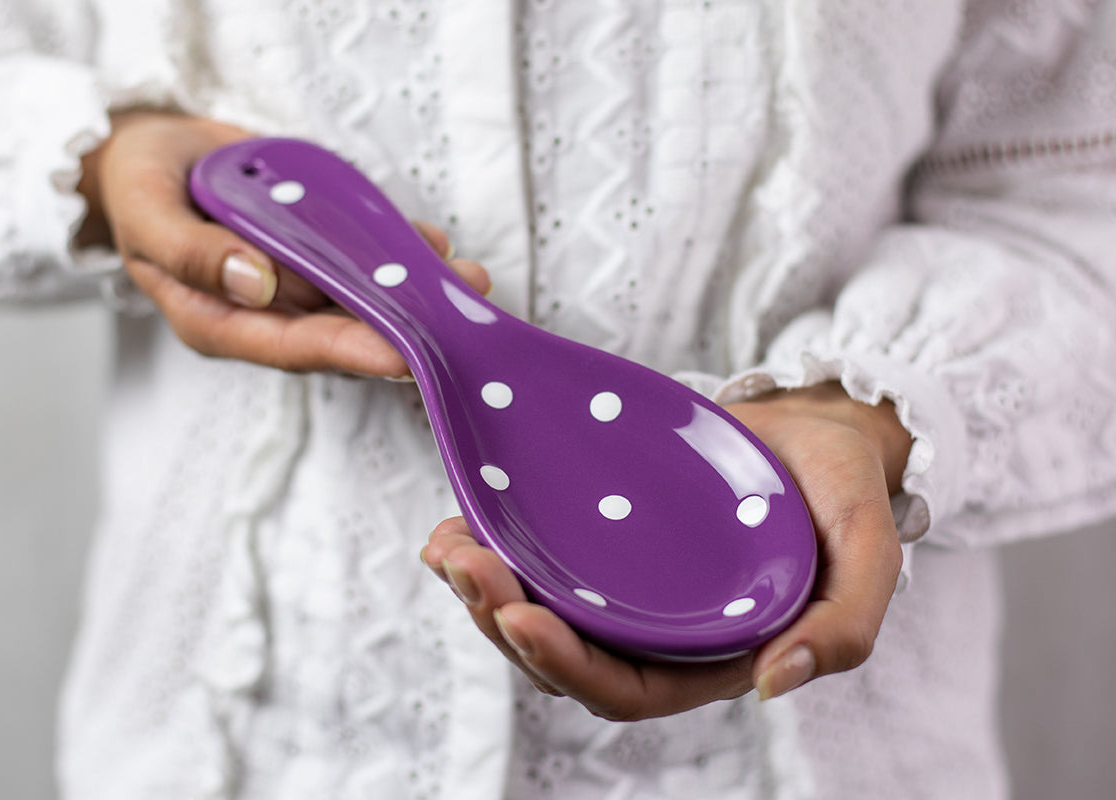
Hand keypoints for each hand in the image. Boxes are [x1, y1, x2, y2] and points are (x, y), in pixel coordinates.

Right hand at [77, 111, 490, 374]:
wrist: (154, 152)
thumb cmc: (142, 186)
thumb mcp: (148, 212)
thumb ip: (191, 253)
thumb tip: (255, 284)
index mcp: (219, 321)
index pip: (292, 346)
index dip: (349, 351)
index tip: (403, 354)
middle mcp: (266, 314)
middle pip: (341, 332)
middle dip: (403, 327)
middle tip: (460, 317)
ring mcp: (294, 286)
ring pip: (361, 300)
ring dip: (416, 292)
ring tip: (467, 281)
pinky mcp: (315, 254)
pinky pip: (363, 261)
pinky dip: (400, 253)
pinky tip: (436, 247)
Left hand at [421, 382, 908, 719]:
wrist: (815, 430)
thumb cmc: (840, 493)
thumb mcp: (866, 552)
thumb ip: (845, 625)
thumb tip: (775, 687)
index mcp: (708, 652)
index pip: (623, 687)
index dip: (566, 665)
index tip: (520, 618)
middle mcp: (654, 630)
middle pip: (559, 654)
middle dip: (501, 619)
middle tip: (463, 565)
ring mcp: (621, 585)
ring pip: (534, 609)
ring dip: (480, 588)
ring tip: (445, 546)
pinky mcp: (599, 539)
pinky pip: (535, 557)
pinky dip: (491, 544)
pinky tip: (458, 519)